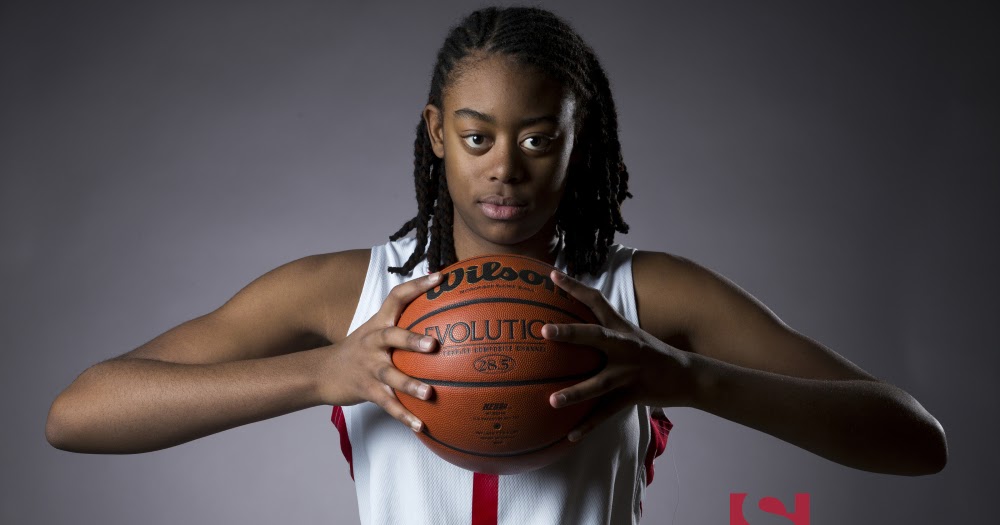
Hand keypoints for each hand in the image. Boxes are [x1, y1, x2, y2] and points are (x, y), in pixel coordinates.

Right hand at [316, 272, 440, 432]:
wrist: (322, 373)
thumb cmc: (360, 350)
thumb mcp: (375, 330)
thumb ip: (402, 322)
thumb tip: (441, 315)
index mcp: (378, 323)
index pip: (397, 297)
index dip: (418, 285)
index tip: (440, 277)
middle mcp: (373, 342)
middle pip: (391, 336)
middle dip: (411, 339)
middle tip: (433, 344)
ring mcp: (368, 367)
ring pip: (390, 375)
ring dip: (410, 385)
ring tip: (430, 394)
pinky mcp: (366, 389)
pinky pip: (387, 404)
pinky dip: (403, 415)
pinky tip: (420, 424)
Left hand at [542, 270, 693, 441]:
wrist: (687, 375)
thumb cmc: (650, 353)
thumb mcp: (630, 335)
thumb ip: (605, 329)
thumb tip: (573, 325)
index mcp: (621, 328)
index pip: (596, 301)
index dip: (574, 287)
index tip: (551, 274)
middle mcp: (624, 347)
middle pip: (595, 336)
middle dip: (570, 333)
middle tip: (543, 330)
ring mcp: (629, 372)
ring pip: (599, 383)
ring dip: (575, 392)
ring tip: (551, 400)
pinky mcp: (633, 394)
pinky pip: (607, 412)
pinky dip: (588, 425)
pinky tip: (569, 435)